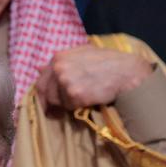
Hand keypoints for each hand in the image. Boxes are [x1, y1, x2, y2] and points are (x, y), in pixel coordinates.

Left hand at [35, 44, 153, 111]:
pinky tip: (88, 101)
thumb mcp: (83, 54)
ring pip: (57, 102)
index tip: (47, 103)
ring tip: (81, 101)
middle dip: (50, 104)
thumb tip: (38, 68)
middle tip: (55, 113)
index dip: (44, 94)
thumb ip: (62, 61)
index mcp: (58, 57)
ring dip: (66, 105)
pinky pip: (70, 107)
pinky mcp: (75, 95)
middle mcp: (59, 68)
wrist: (128, 72)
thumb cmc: (108, 61)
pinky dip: (77, 108)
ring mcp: (66, 82)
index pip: (42, 81)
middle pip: (46, 93)